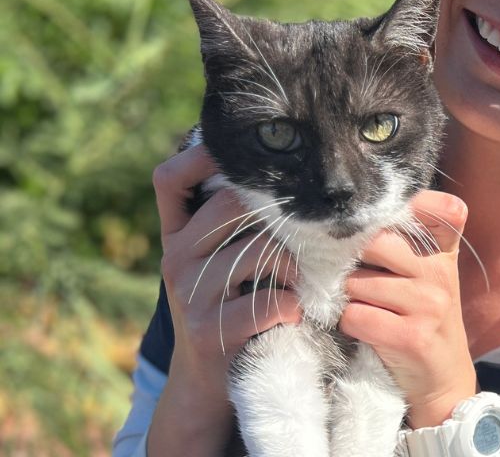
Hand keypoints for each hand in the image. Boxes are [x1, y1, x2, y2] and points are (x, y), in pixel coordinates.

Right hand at [147, 144, 302, 454]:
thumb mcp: (218, 258)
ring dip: (294, 265)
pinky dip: (293, 305)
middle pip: (232, 205)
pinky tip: (292, 312)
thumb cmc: (229, 304)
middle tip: (296, 238)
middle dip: (277, 217)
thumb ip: (231, 220)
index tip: (243, 155)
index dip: (200, 156)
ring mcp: (190, 294)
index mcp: (176, 235)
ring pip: (261, 250)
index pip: (169, 178)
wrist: (208, 379)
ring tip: (296, 282)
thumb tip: (277, 164)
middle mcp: (175, 258)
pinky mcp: (210, 329)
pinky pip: (271, 300)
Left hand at [340, 190, 476, 427]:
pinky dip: (348, 324)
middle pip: (374, 241)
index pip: (439, 209)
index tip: (379, 218)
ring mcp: (429, 305)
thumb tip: (346, 220)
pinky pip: (355, 316)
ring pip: (357, 281)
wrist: (443, 380)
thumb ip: (404, 242)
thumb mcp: (427, 275)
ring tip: (364, 307)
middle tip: (352, 275)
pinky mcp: (412, 337)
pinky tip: (364, 330)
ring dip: (347, 297)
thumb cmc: (423, 319)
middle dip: (351, 259)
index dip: (406, 206)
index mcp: (445, 253)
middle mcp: (441, 274)